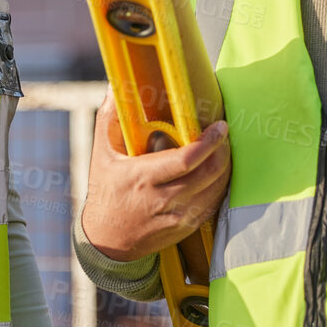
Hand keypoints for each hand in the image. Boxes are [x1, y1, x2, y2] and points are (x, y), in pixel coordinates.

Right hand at [79, 93, 229, 261]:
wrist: (107, 240)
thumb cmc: (105, 190)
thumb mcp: (101, 154)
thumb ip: (110, 118)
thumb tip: (114, 86)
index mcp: (142, 177)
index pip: (186, 160)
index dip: (209, 142)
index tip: (220, 127)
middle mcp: (161, 199)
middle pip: (208, 173)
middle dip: (223, 150)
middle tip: (224, 135)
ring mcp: (176, 217)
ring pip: (215, 188)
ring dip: (225, 167)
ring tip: (223, 149)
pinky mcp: (185, 227)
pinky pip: (212, 204)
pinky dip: (220, 185)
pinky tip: (217, 171)